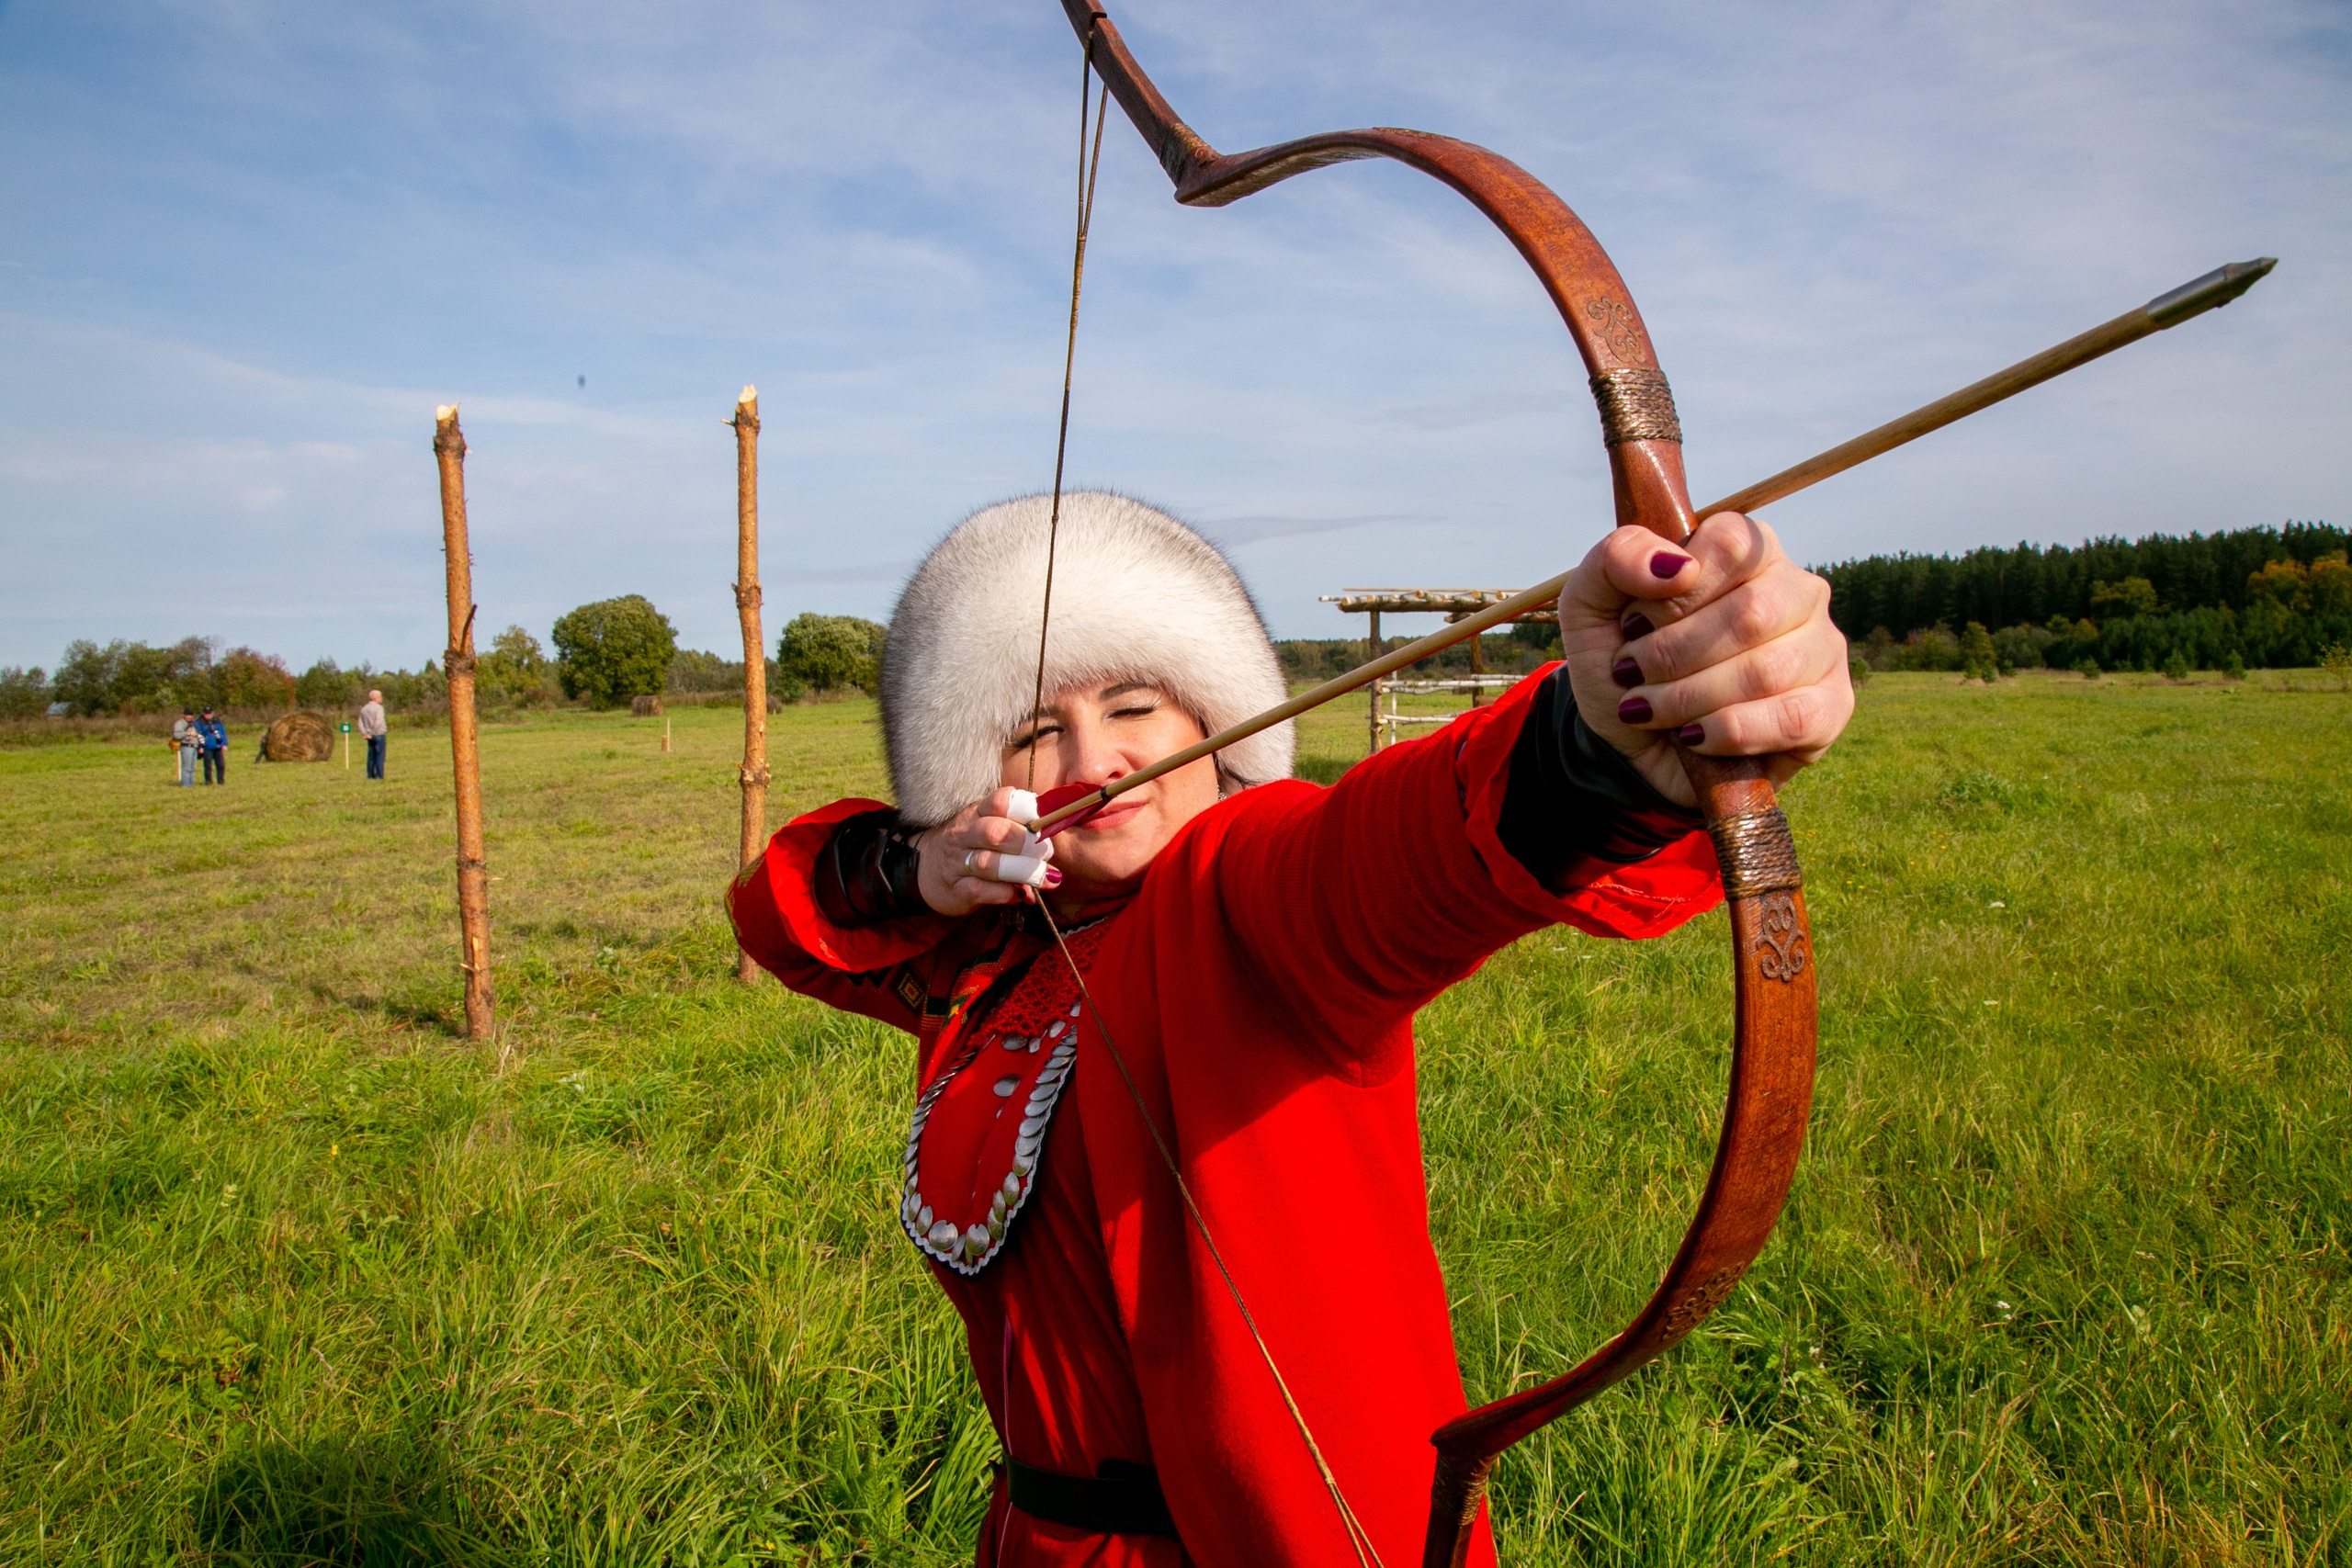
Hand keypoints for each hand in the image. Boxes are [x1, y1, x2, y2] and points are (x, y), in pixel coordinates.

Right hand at [912, 787, 1060, 915]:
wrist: (923, 870)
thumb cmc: (970, 845)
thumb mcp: (987, 825)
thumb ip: (1018, 826)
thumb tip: (1058, 828)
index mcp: (976, 813)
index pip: (1000, 801)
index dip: (1028, 810)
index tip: (1046, 823)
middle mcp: (963, 835)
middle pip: (995, 831)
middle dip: (1027, 843)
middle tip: (1047, 853)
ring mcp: (957, 863)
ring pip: (989, 863)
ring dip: (1022, 871)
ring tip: (1045, 878)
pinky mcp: (956, 891)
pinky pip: (980, 891)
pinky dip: (1005, 893)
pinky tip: (1021, 894)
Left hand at [1558, 512, 1853, 807]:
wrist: (1631, 745)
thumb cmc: (1622, 665)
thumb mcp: (1591, 605)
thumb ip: (1616, 558)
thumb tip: (1676, 566)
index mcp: (1748, 552)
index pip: (1732, 543)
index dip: (1675, 592)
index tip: (1633, 624)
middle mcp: (1797, 590)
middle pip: (1751, 611)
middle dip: (1672, 654)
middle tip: (1632, 674)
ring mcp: (1822, 648)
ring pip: (1768, 669)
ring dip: (1690, 698)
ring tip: (1649, 709)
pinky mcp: (1831, 709)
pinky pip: (1792, 718)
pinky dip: (1730, 732)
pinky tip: (1695, 738)